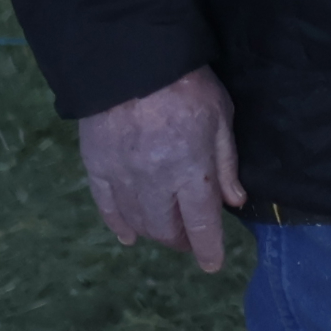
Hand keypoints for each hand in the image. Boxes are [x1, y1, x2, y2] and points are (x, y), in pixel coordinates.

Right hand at [79, 66, 242, 272]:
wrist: (131, 64)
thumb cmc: (189, 86)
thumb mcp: (222, 117)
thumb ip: (226, 163)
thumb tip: (234, 202)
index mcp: (191, 170)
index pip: (202, 223)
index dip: (208, 248)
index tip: (212, 265)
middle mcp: (155, 183)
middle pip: (167, 228)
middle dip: (181, 240)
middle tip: (191, 240)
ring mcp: (122, 178)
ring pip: (138, 221)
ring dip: (154, 232)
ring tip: (167, 233)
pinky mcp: (97, 169)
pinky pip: (106, 207)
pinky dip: (119, 224)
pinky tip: (129, 235)